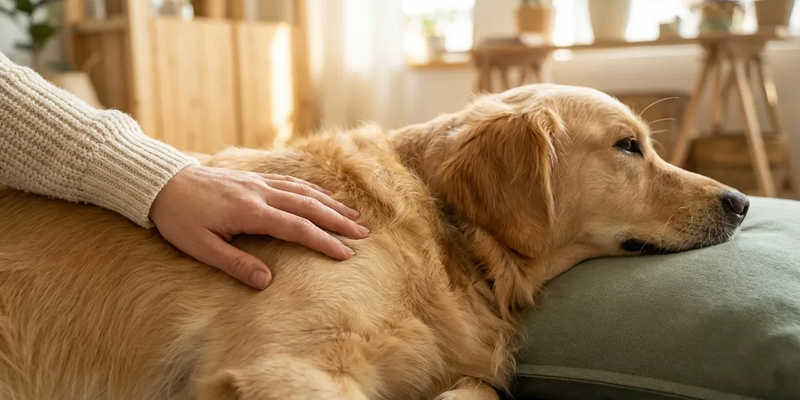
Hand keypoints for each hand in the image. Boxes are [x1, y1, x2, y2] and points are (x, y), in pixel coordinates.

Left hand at [149, 165, 367, 289]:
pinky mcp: (254, 178)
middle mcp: (261, 193)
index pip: (296, 228)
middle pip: (309, 206)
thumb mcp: (200, 247)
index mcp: (250, 212)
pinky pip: (291, 182)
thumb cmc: (179, 218)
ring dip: (331, 204)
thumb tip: (266, 282)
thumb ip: (235, 264)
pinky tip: (324, 196)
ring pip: (304, 191)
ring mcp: (259, 183)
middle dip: (338, 221)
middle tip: (363, 234)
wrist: (162, 183)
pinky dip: (313, 189)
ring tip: (353, 216)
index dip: (324, 241)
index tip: (345, 254)